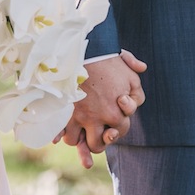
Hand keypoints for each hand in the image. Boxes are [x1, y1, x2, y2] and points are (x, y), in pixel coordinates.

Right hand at [60, 50, 146, 168]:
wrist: (87, 50)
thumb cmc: (110, 63)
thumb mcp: (131, 77)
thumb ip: (137, 91)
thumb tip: (139, 86)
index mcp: (115, 115)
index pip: (119, 131)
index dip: (118, 125)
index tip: (113, 114)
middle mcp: (96, 120)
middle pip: (97, 145)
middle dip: (98, 140)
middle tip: (97, 131)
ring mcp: (78, 116)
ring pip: (73, 141)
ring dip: (76, 139)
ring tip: (78, 133)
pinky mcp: (64, 109)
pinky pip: (57, 131)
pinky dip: (56, 135)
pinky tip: (55, 138)